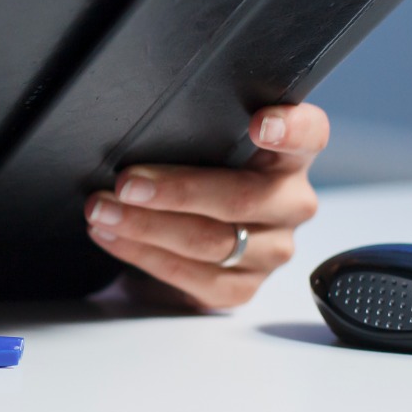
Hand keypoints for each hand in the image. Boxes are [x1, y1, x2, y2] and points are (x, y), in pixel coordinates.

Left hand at [82, 104, 328, 309]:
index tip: (259, 124)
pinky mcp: (244, 286)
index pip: (308, 135)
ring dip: (147, 226)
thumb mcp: (202, 146)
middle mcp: (291, 203)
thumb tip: (134, 125)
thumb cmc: (195, 174)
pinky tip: (114, 237)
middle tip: (127, 184)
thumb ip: (197, 132)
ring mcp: (272, 249)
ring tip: (103, 211)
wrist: (186, 235)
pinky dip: (145, 255)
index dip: (289, 129)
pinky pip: (194, 276)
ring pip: (211, 241)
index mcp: (290, 157)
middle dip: (175, 191)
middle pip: (241, 198)